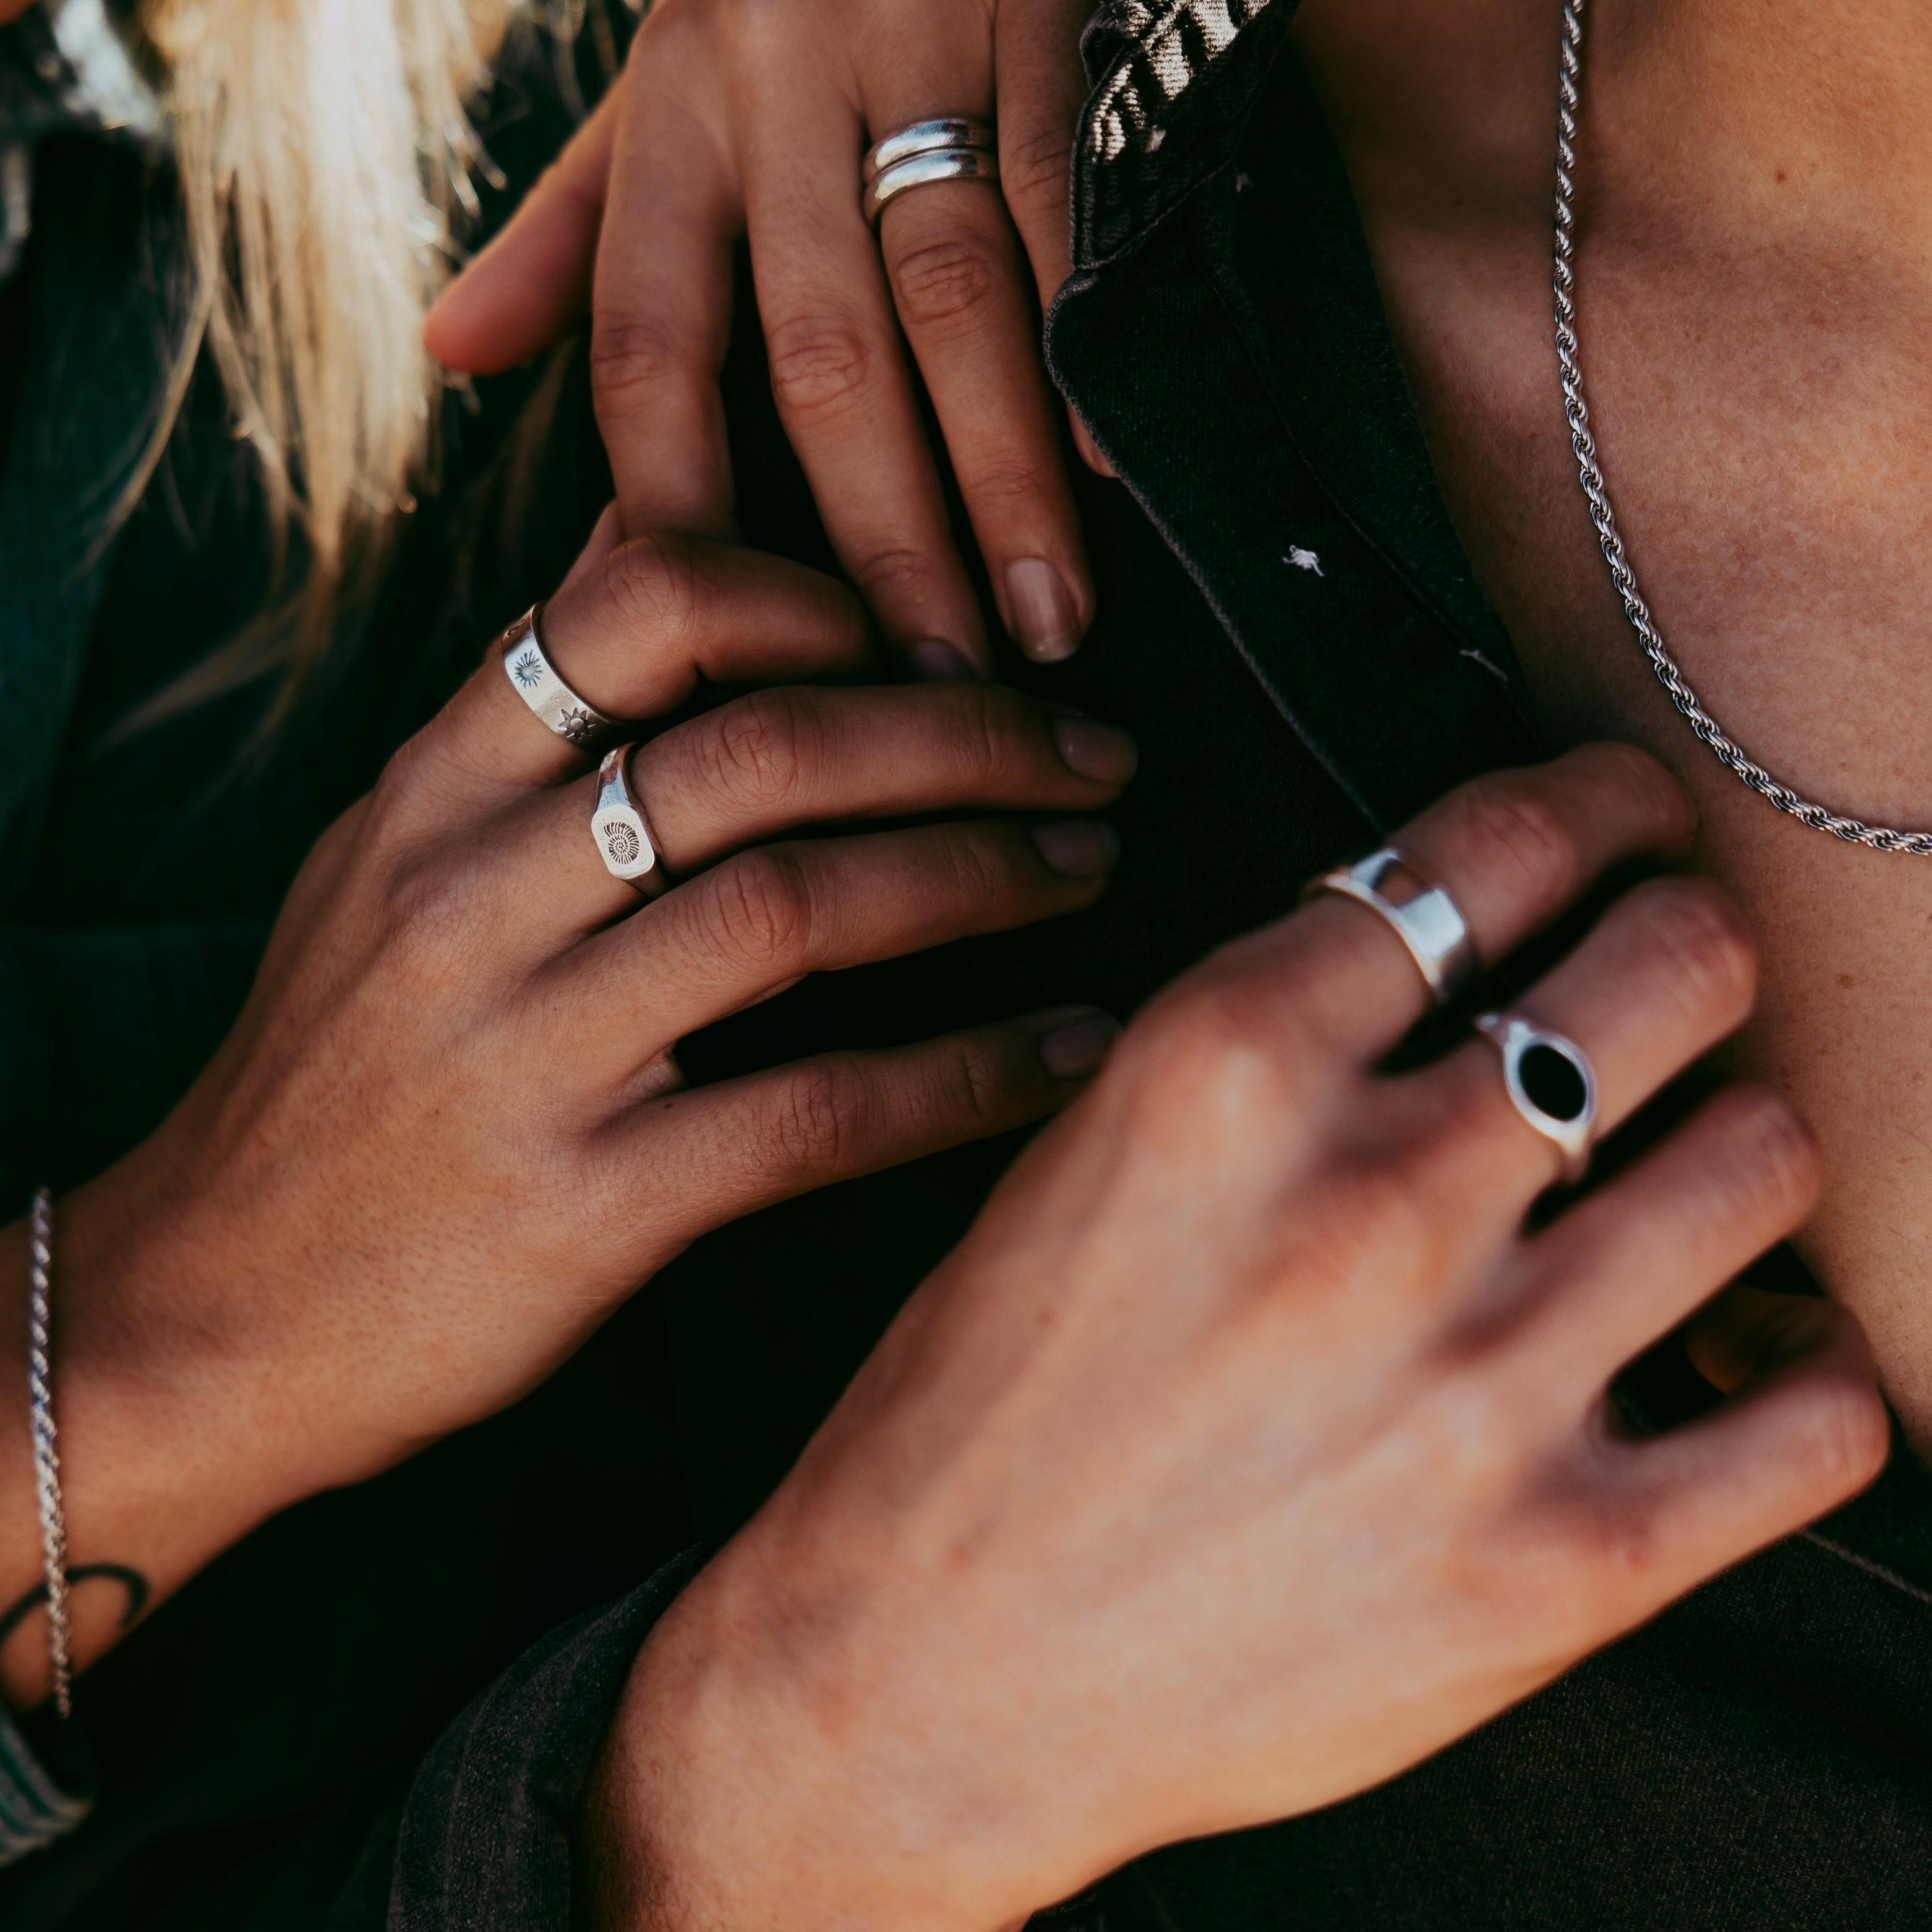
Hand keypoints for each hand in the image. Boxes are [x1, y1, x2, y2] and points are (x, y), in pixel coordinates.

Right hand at [0, 519, 1133, 1705]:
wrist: (205, 1309)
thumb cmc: (327, 1081)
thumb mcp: (380, 869)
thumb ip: (515, 728)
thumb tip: (642, 555)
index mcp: (431, 798)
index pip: (633, 610)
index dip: (811, 594)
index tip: (927, 635)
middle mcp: (475, 898)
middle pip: (757, 748)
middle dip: (960, 734)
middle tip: (1089, 752)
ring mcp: (528, 1051)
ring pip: (795, 908)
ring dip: (981, 874)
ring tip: (1090, 865)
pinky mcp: (585, 1205)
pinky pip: (813, 1115)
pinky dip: (963, 1076)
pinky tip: (1062, 1054)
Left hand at [425, 0, 1103, 676]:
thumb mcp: (657, 82)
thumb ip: (572, 224)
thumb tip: (453, 357)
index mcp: (677, 113)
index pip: (645, 341)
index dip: (675, 507)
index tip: (725, 655)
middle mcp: (781, 85)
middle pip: (822, 364)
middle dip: (881, 542)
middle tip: (929, 686)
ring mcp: (925, 49)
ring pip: (959, 310)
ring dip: (1004, 485)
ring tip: (1043, 629)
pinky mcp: (1055, 25)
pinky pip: (1072, 215)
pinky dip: (1095, 351)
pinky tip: (1123, 475)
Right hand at [590, 745, 1885, 1931]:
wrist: (931, 1677)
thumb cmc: (978, 1418)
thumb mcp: (1083, 1159)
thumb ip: (1270, 1052)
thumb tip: (1451, 974)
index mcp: (1224, 1075)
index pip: (1487, 852)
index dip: (1590, 805)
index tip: (1623, 814)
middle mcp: (1369, 1205)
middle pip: (1667, 971)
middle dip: (1685, 937)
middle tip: (1675, 960)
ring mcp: (1480, 1387)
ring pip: (1761, 1163)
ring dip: (1739, 1138)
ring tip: (1695, 1162)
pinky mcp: (1561, 1565)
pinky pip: (1815, 1418)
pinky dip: (1802, 1362)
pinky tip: (1741, 1348)